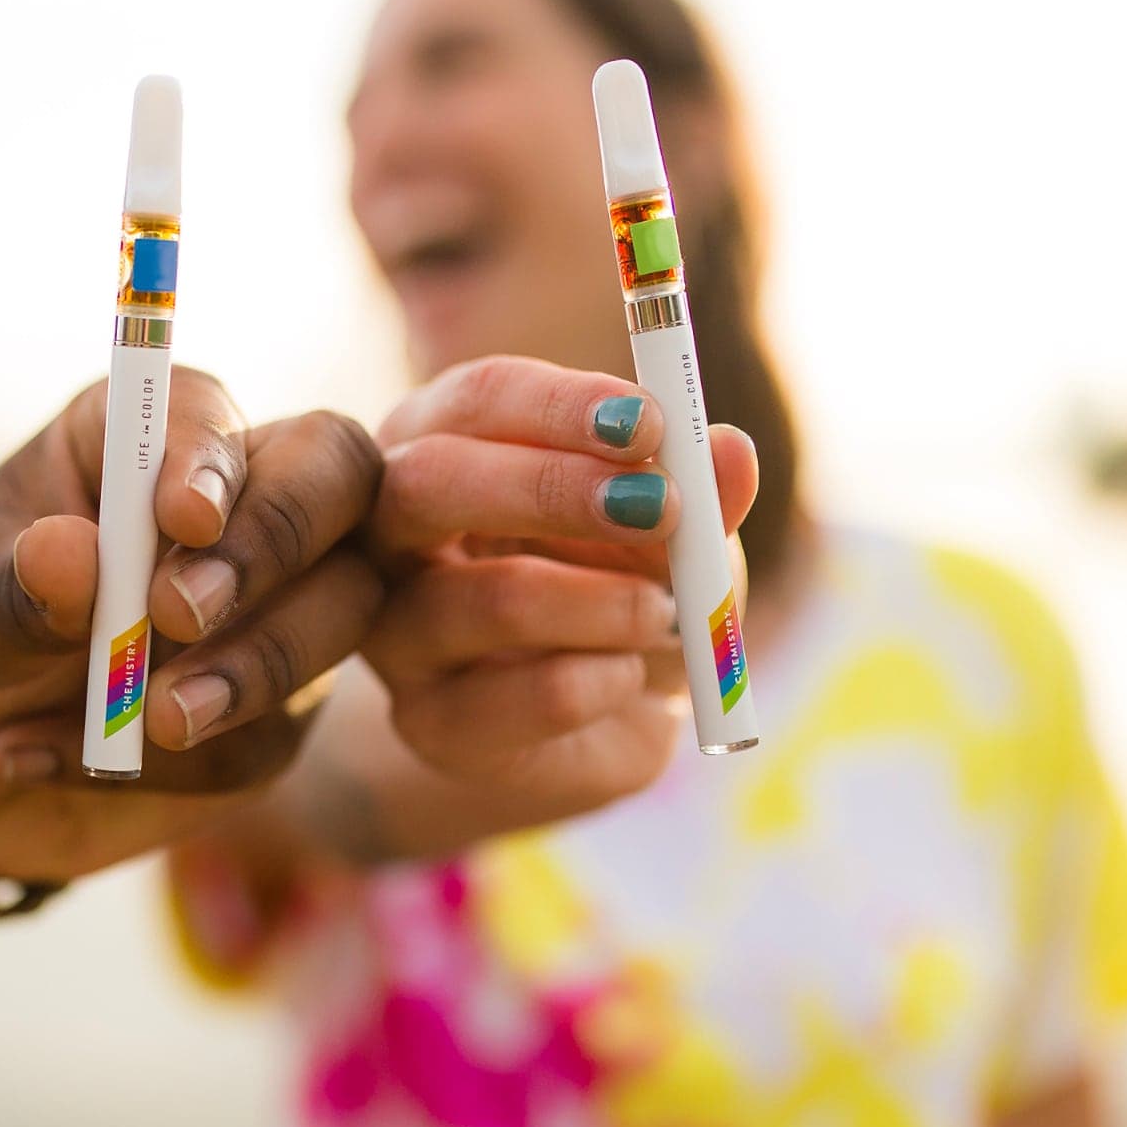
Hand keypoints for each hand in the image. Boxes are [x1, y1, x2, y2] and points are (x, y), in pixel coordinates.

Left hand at [0, 371, 383, 882]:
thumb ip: (14, 586)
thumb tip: (71, 556)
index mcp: (140, 442)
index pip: (210, 415)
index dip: (209, 456)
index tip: (180, 519)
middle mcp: (235, 505)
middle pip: (337, 479)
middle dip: (275, 543)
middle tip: (177, 616)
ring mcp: (278, 606)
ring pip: (342, 610)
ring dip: (247, 670)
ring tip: (139, 719)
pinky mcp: (278, 712)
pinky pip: (271, 732)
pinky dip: (175, 762)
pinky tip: (51, 756)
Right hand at [361, 354, 758, 827]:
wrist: (595, 724)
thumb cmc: (618, 592)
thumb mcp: (671, 534)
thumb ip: (698, 493)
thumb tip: (732, 452)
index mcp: (444, 447)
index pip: (475, 401)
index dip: (560, 405)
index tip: (650, 423)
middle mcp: (394, 535)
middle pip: (428, 483)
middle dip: (548, 488)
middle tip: (659, 508)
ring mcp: (396, 634)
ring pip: (481, 601)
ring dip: (600, 603)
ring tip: (667, 615)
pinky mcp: (427, 724)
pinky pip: (517, 698)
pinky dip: (601, 683)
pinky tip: (628, 677)